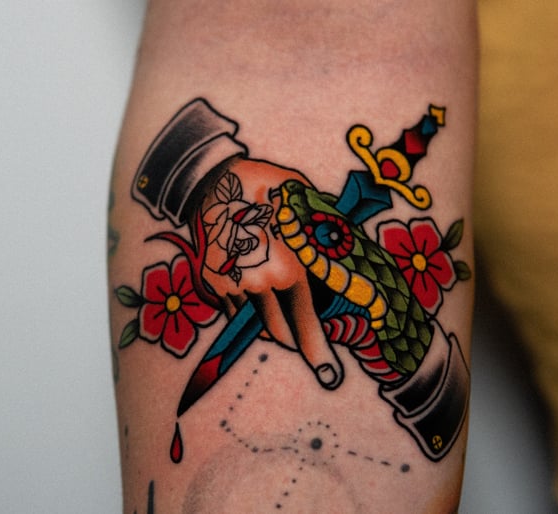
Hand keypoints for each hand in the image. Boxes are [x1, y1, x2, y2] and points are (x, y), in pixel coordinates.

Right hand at [194, 157, 343, 388]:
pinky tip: (252, 275)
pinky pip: (236, 309)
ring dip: (271, 320)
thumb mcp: (305, 205)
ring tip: (276, 291)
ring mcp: (232, 286)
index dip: (318, 352)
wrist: (211, 178)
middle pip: (281, 333)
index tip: (329, 374)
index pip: (305, 323)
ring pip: (257, 322)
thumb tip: (345, 259)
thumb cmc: (268, 186)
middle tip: (306, 337)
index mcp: (287, 268)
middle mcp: (258, 284)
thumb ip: (323, 238)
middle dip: (295, 338)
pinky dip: (248, 304)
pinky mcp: (213, 283)